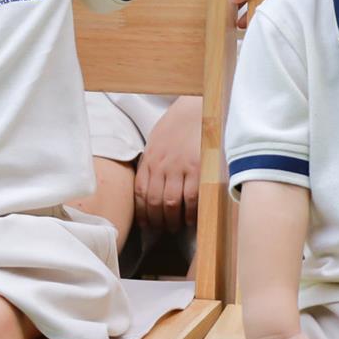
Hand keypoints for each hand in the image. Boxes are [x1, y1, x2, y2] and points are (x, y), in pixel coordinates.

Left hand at [136, 96, 202, 233]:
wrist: (197, 108)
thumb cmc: (177, 126)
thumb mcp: (156, 142)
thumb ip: (152, 164)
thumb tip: (149, 188)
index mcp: (149, 159)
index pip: (140, 193)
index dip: (142, 213)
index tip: (146, 224)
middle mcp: (162, 165)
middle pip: (154, 202)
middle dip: (157, 221)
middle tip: (162, 229)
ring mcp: (180, 167)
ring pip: (171, 203)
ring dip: (172, 220)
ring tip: (176, 227)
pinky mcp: (199, 168)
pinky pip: (191, 198)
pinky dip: (190, 212)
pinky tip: (191, 218)